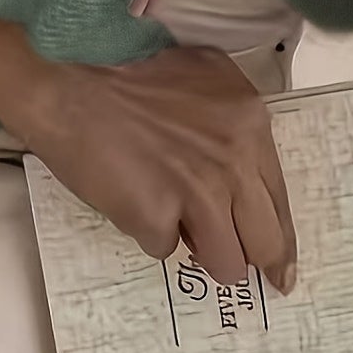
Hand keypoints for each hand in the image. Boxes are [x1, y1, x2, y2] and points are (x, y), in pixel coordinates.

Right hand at [19, 44, 297, 294]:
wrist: (71, 91)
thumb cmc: (133, 83)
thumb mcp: (206, 79)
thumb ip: (236, 127)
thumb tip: (247, 186)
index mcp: (251, 123)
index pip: (282, 201)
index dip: (280, 243)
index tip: (281, 273)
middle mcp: (235, 159)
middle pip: (264, 243)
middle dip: (248, 259)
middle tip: (228, 261)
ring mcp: (199, 191)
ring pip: (225, 263)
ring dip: (201, 253)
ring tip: (171, 217)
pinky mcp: (159, 216)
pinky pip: (166, 249)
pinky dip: (150, 231)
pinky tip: (133, 196)